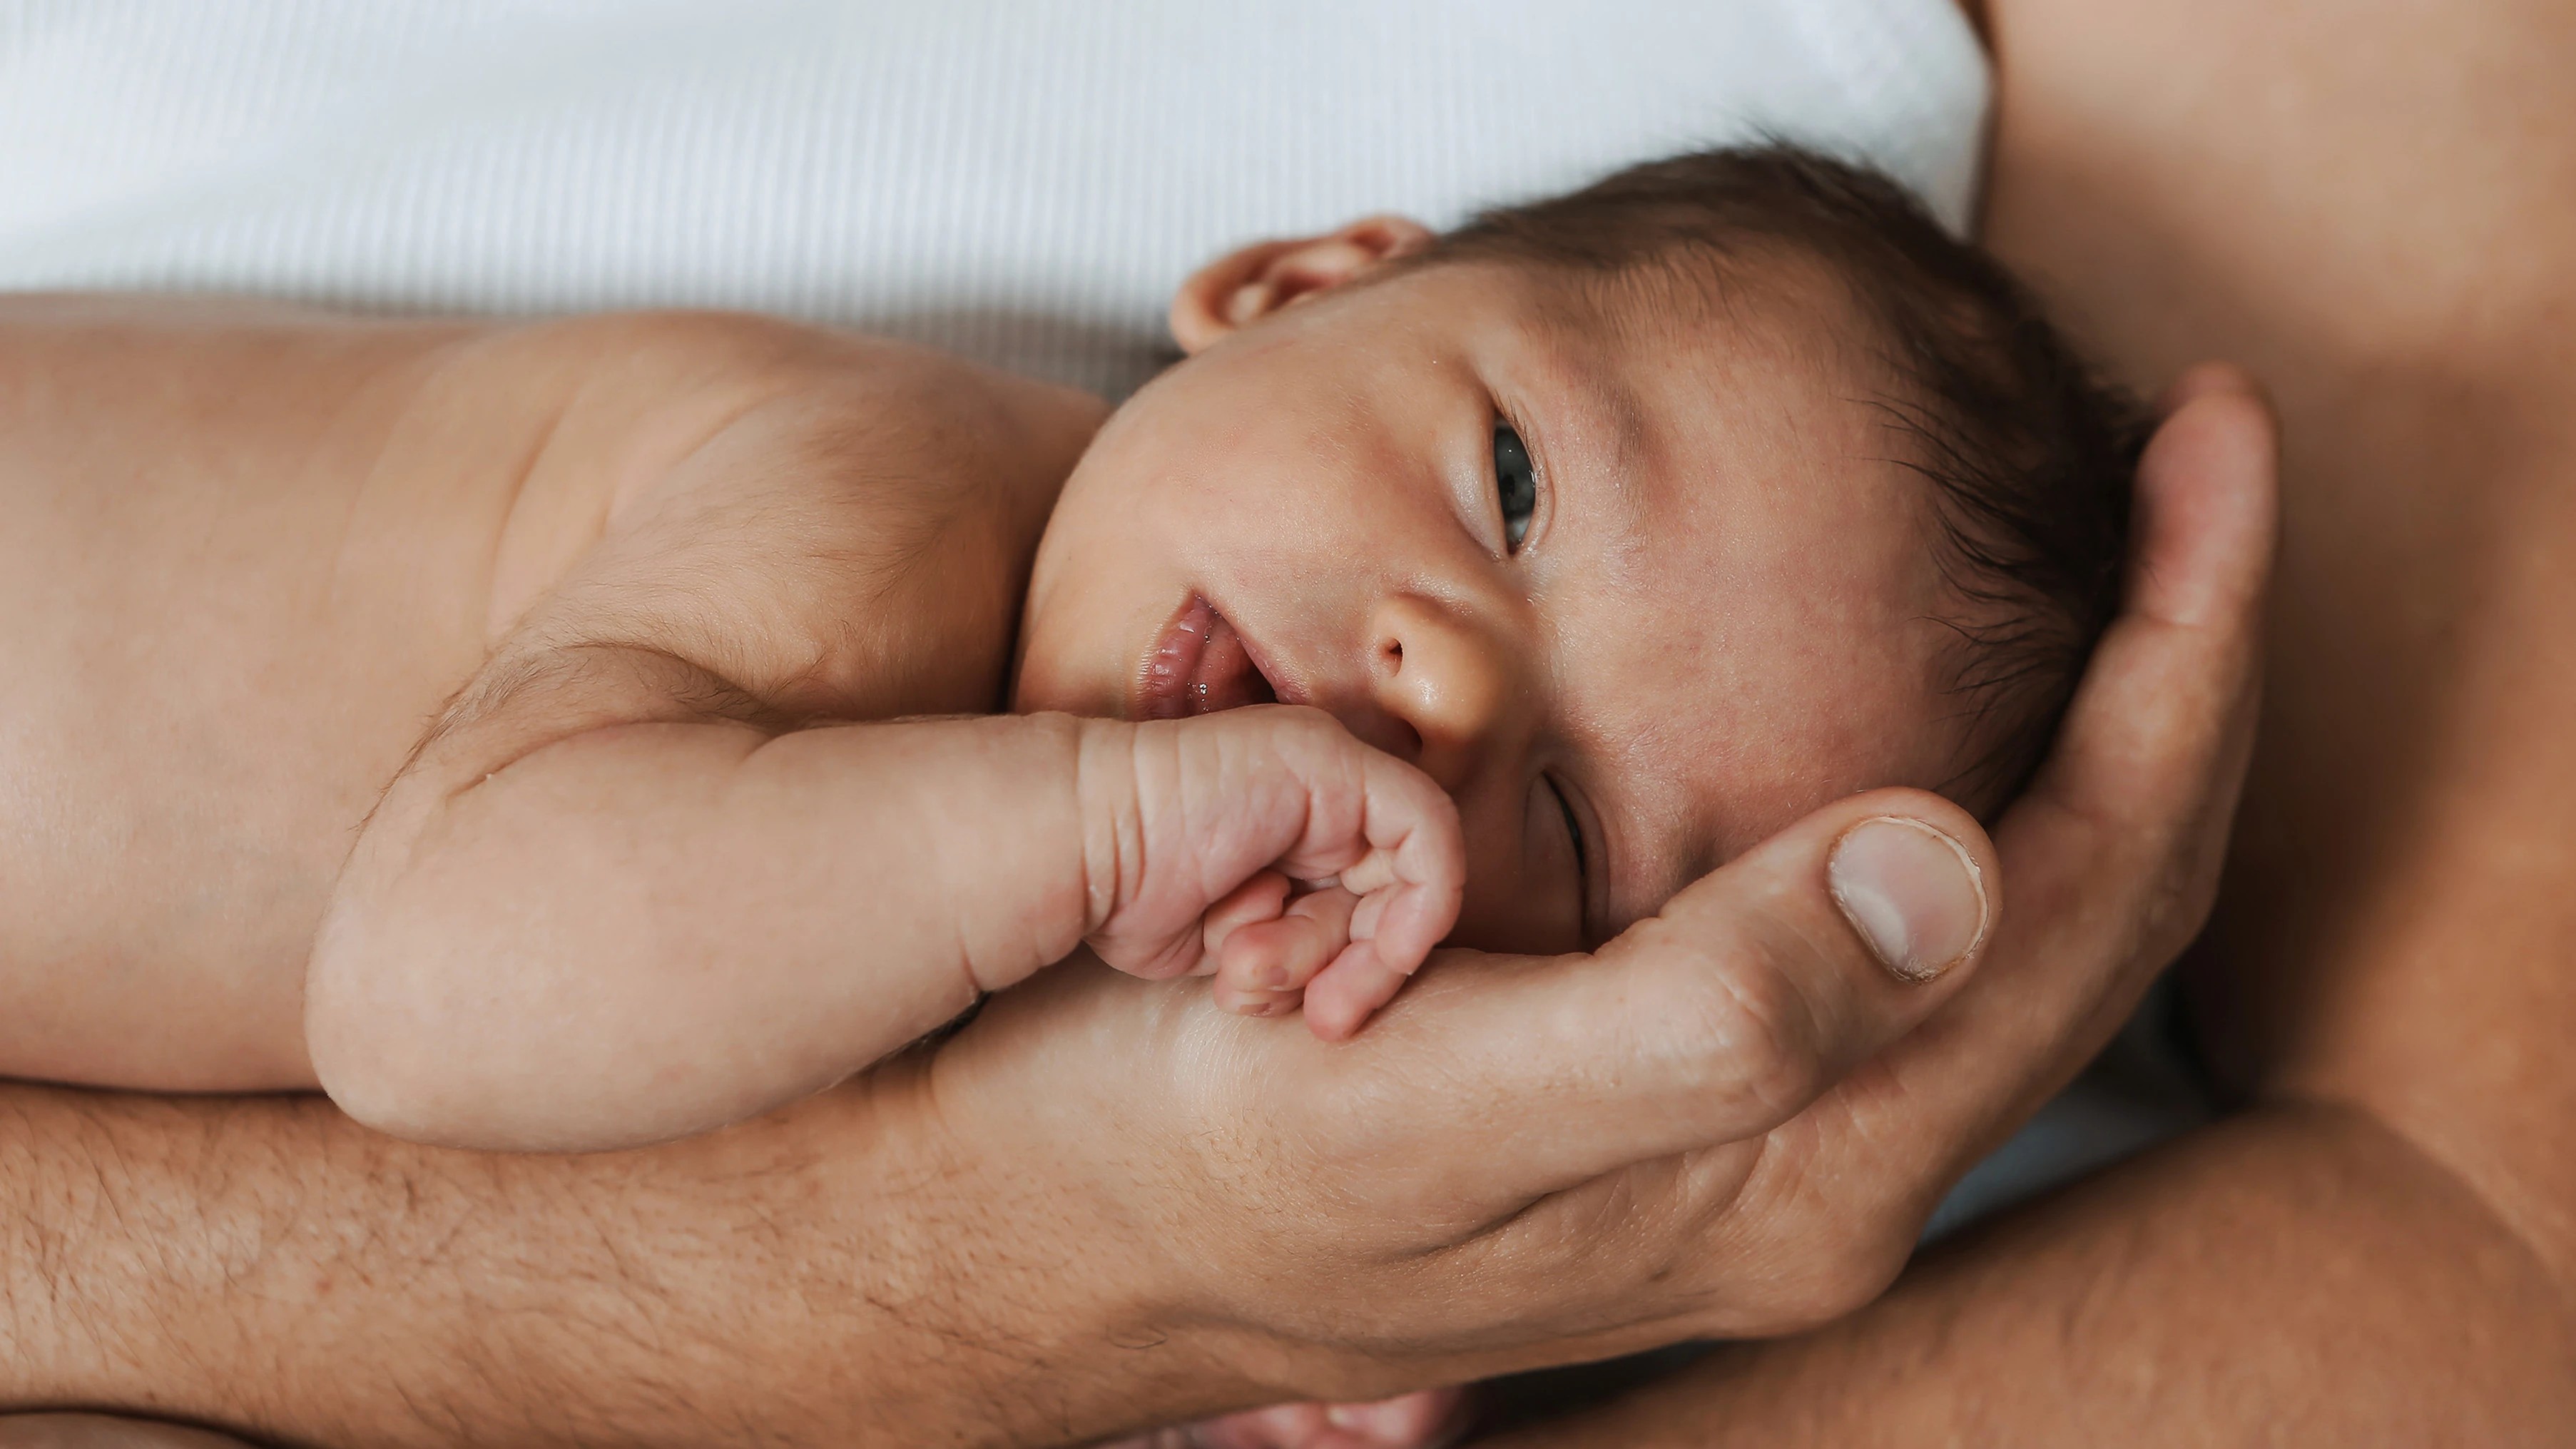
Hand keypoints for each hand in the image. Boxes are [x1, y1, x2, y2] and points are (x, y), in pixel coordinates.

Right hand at [925, 368, 2276, 1433]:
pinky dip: (1960, 784)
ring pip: (2005, 920)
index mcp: (1788, 1168)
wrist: (1040, 1239)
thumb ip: (1696, 1018)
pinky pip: (1897, 933)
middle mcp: (1806, 1173)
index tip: (2204, 453)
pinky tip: (1933, 699)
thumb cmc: (1190, 1153)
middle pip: (2085, 905)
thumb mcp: (1422, 1098)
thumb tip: (1951, 866)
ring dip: (2083, 724)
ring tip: (2117, 552)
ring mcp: (1749, 1146)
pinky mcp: (1675, 1106)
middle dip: (2174, 670)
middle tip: (2194, 458)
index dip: (2179, 664)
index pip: (2082, 892)